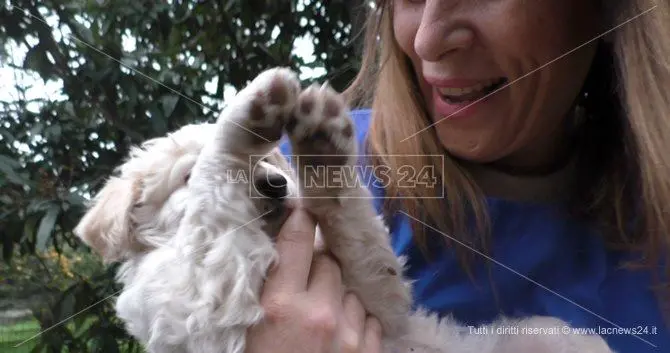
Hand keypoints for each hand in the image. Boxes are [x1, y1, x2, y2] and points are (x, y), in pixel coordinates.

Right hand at [245, 207, 382, 352]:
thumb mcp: (250, 326)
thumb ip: (266, 286)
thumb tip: (278, 248)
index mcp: (281, 305)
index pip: (297, 241)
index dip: (300, 220)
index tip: (302, 210)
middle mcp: (320, 313)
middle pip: (328, 262)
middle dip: (317, 266)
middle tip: (305, 281)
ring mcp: (349, 333)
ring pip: (352, 289)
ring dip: (339, 294)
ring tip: (323, 312)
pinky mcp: (368, 351)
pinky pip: (371, 318)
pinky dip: (358, 320)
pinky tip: (342, 330)